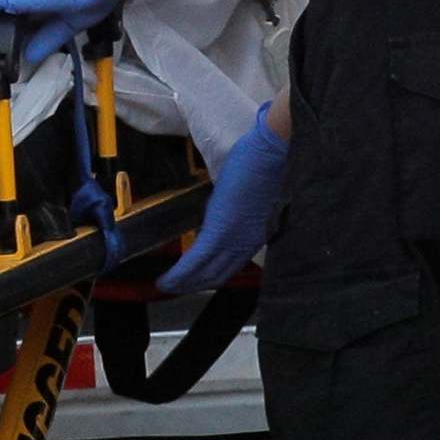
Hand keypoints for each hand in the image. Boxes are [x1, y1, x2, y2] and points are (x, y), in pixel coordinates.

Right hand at [157, 100, 289, 292]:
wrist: (274, 150)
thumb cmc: (265, 163)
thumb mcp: (251, 193)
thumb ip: (238, 208)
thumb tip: (223, 209)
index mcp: (255, 234)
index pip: (231, 265)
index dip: (210, 275)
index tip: (193, 278)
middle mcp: (246, 243)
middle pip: (218, 275)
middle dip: (194, 285)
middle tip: (174, 288)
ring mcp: (234, 239)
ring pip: (207, 274)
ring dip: (184, 283)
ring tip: (166, 286)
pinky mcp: (221, 230)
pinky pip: (197, 259)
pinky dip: (179, 273)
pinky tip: (166, 279)